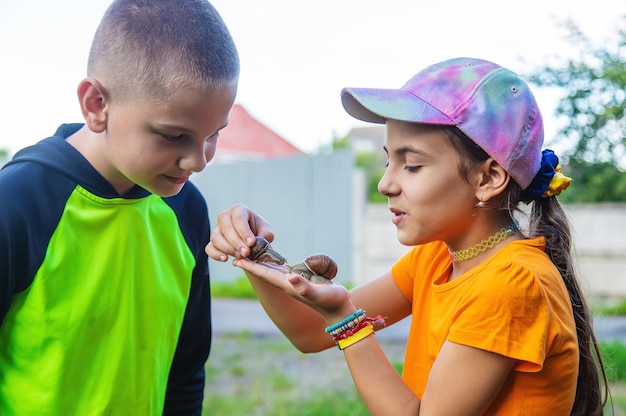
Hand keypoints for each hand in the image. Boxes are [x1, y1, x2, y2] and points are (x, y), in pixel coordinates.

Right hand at [206, 204, 273, 261]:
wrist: (251, 239)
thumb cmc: (259, 231)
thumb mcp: (266, 231)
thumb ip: (265, 235)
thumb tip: (258, 242)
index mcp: (239, 210)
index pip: (238, 218)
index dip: (244, 231)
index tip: (251, 243)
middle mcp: (225, 217)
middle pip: (226, 228)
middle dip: (237, 242)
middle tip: (246, 252)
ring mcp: (217, 228)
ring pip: (216, 237)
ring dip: (228, 248)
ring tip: (239, 256)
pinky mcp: (213, 241)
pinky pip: (209, 247)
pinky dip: (215, 254)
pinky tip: (225, 259)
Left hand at [233, 257, 353, 319]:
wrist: (339, 310)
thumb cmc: (330, 301)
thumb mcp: (317, 292)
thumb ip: (304, 286)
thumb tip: (290, 277)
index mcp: (288, 285)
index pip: (265, 274)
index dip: (251, 267)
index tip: (237, 260)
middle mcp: (288, 284)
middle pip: (265, 272)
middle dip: (251, 264)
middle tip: (236, 253)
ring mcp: (294, 283)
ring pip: (273, 270)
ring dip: (260, 263)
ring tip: (250, 254)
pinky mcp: (302, 280)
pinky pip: (283, 269)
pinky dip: (275, 263)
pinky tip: (272, 259)